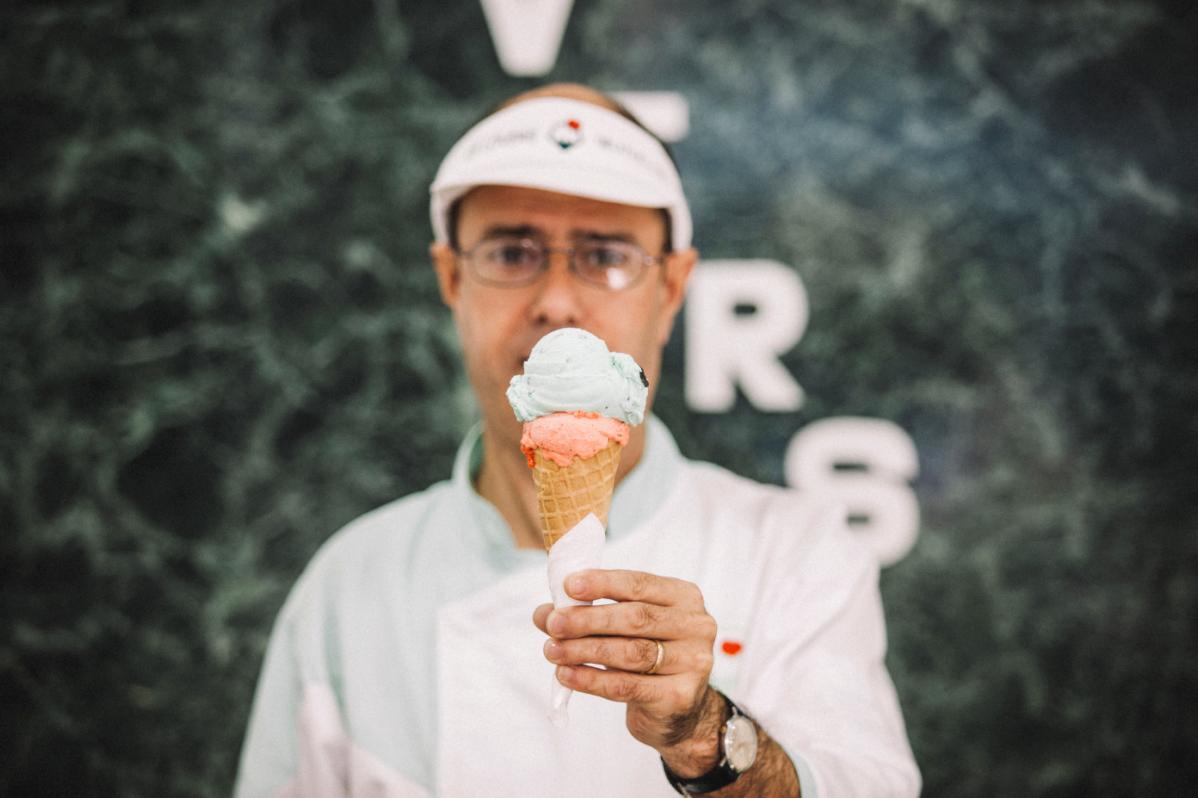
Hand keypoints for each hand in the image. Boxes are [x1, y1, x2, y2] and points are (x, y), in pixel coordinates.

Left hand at [532, 569, 721, 769]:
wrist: (677, 709)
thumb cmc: (647, 655)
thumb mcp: (621, 628)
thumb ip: (587, 614)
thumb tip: (544, 614)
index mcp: (683, 597)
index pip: (640, 583)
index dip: (603, 583)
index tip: (569, 585)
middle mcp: (696, 625)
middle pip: (636, 617)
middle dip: (588, 619)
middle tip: (554, 623)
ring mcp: (693, 662)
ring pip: (631, 652)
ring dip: (584, 650)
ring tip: (552, 650)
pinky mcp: (680, 696)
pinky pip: (628, 686)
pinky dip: (592, 680)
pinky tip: (567, 675)